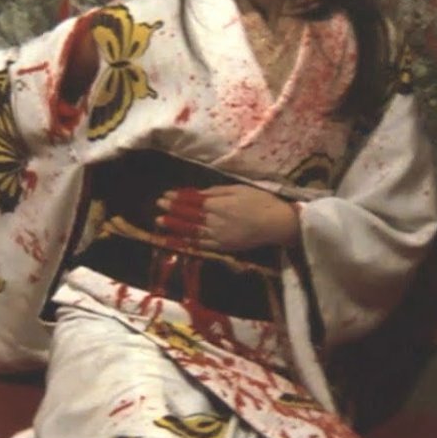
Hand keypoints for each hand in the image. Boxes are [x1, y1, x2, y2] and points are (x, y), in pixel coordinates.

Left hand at [155, 184, 299, 252]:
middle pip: (189, 216)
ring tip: (159, 223)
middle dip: (171, 211)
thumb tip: (197, 193)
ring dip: (174, 227)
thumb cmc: (261, 202)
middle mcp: (216, 221)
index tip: (164, 196)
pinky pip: (202, 245)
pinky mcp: (224, 248)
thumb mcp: (239, 189)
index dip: (177, 199)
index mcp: (220, 205)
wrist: (279, 225)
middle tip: (157, 206)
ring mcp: (219, 236)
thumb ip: (216, 192)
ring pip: (191, 232)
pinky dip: (188, 242)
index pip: (192, 202)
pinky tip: (177, 239)